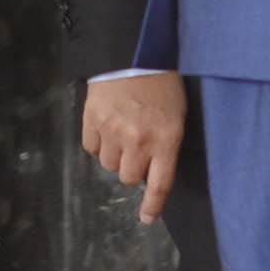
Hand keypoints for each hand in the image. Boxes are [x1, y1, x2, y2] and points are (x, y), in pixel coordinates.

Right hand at [82, 72, 184, 221]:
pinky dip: (98, 141)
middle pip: (128, 178)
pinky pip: (92, 148)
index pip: (159, 185)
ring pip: (109, 164)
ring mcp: (113, 131)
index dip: (152, 206)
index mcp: (166, 139)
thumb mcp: (177, 115)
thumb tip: (153, 173)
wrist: (134, 52)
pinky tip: (107, 124)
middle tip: (138, 147)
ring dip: (116, 154)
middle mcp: (138, 140)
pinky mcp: (92, 120)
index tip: (147, 218)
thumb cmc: (162, 83)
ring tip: (123, 130)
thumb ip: (167, 145)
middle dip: (133, 168)